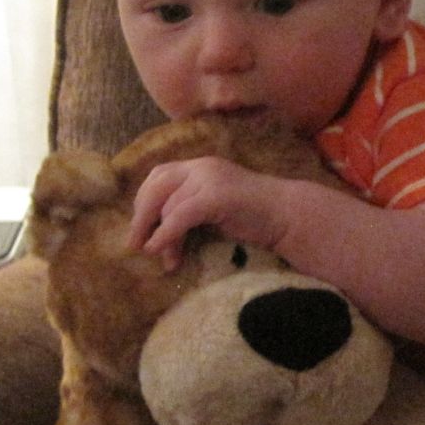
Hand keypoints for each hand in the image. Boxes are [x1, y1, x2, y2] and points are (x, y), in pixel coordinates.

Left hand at [127, 156, 290, 269]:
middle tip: (135, 244)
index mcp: (201, 166)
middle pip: (155, 186)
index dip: (143, 202)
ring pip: (167, 205)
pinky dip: (166, 234)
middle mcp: (202, 167)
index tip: (141, 228)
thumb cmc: (257, 217)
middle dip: (141, 217)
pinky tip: (161, 250)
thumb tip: (157, 231)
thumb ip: (190, 209)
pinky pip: (179, 216)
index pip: (159, 176)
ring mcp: (210, 179)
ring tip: (162, 257)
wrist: (289, 217)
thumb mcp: (216, 208)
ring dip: (159, 234)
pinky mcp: (216, 196)